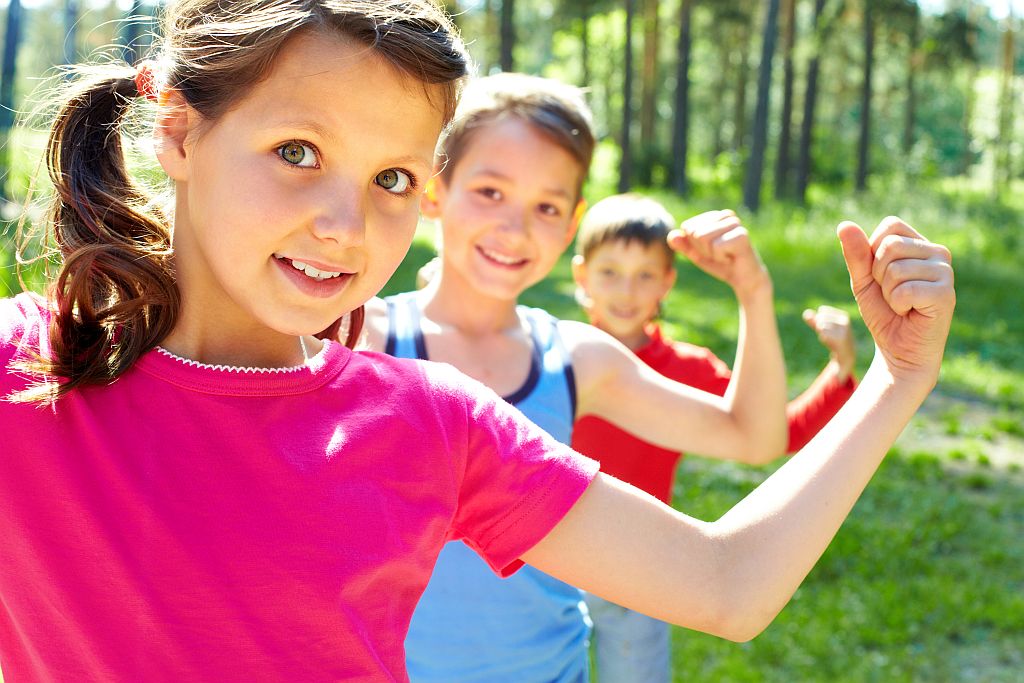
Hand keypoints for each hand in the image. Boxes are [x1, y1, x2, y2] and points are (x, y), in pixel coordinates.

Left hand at [668, 210, 770, 298]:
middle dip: (702, 250)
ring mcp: (735, 223)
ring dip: (711, 254)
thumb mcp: (697, 254)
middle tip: (719, 254)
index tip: (710, 250)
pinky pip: (715, 247)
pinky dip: (720, 258)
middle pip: (694, 232)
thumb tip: (671, 236)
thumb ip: (683, 245)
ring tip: (726, 255)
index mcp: (715, 216)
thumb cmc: (720, 264)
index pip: (687, 227)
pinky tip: (732, 258)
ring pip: (703, 237)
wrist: (743, 279)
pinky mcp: (741, 235)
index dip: (694, 245)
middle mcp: (726, 215)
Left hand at [802, 305, 855, 379]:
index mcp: (843, 315)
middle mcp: (845, 321)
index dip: (819, 319)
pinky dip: (823, 338)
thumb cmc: (834, 339)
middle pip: (820, 317)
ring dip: (822, 333)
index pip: (822, 310)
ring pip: (821, 325)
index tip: (828, 327)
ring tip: (831, 338)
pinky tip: (831, 342)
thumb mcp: (823, 328)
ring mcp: (844, 330)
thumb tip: (806, 313)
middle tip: (829, 334)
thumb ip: (814, 320)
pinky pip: (823, 334)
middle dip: (820, 326)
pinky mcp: (840, 339)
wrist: (846, 354)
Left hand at [837, 217, 953, 384]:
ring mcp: (945, 272)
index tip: (881, 276)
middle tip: (892, 294)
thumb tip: (844, 225)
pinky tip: (910, 312)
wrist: (899, 348)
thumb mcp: (863, 280)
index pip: (890, 225)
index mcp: (920, 244)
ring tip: (902, 304)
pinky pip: (905, 290)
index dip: (874, 252)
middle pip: (890, 246)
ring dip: (888, 293)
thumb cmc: (883, 312)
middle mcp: (938, 253)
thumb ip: (856, 254)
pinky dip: (898, 305)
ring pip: (895, 269)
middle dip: (878, 275)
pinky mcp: (946, 293)